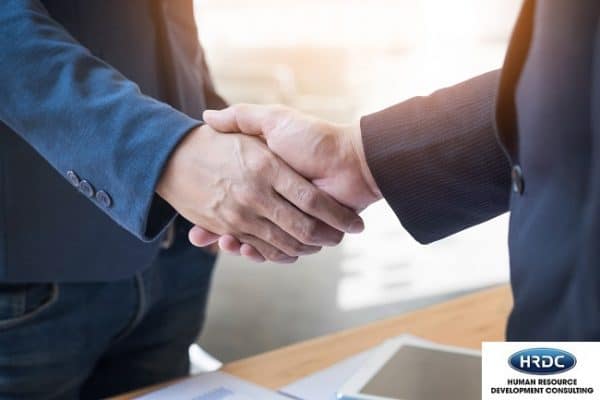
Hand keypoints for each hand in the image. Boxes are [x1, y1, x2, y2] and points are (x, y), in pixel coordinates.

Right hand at [188, 105, 381, 257]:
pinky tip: (246, 248)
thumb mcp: (274, 120)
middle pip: (239, 221)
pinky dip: (262, 253)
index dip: (211, 205)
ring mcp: (287, 216)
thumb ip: (244, 116)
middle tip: (198, 235)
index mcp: (265, 177)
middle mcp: (273, 198)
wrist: (352, 161)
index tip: (193, 211)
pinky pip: (275, 248)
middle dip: (220, 230)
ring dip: (238, 244)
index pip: (230, 194)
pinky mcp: (301, 232)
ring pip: (254, 238)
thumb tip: (207, 118)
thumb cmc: (313, 138)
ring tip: (224, 240)